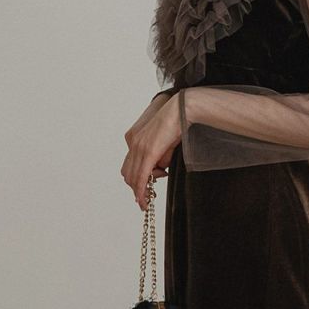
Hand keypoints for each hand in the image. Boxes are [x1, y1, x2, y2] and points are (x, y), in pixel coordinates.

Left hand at [122, 93, 181, 210]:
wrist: (181, 109)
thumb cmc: (177, 124)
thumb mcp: (165, 144)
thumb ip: (159, 158)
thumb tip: (159, 170)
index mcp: (134, 138)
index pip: (129, 165)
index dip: (135, 180)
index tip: (143, 190)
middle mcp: (132, 142)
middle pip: (128, 173)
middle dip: (138, 187)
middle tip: (150, 194)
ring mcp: (138, 146)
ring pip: (132, 177)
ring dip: (141, 189)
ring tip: (154, 191)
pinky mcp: (148, 151)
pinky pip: (141, 176)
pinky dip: (140, 190)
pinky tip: (143, 199)